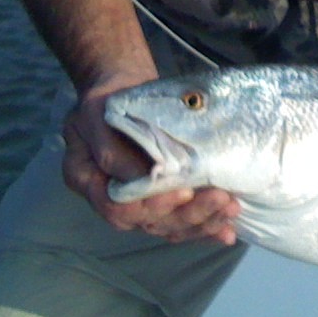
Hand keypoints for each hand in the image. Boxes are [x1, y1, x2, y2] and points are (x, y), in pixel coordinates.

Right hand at [61, 85, 241, 244]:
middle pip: (148, 221)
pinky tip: (227, 231)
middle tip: (221, 199)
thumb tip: (143, 178)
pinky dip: (204, 226)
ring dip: (202, 221)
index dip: (152, 206)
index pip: (117, 207)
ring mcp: (137, 200)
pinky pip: (180, 219)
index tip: (184, 192)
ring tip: (231, 209)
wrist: (122, 85)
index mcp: (86, 179)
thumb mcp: (99, 111)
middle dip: (188, 215)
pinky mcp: (160, 197)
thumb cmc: (107, 95)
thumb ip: (111, 147)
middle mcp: (111, 198)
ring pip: (168, 225)